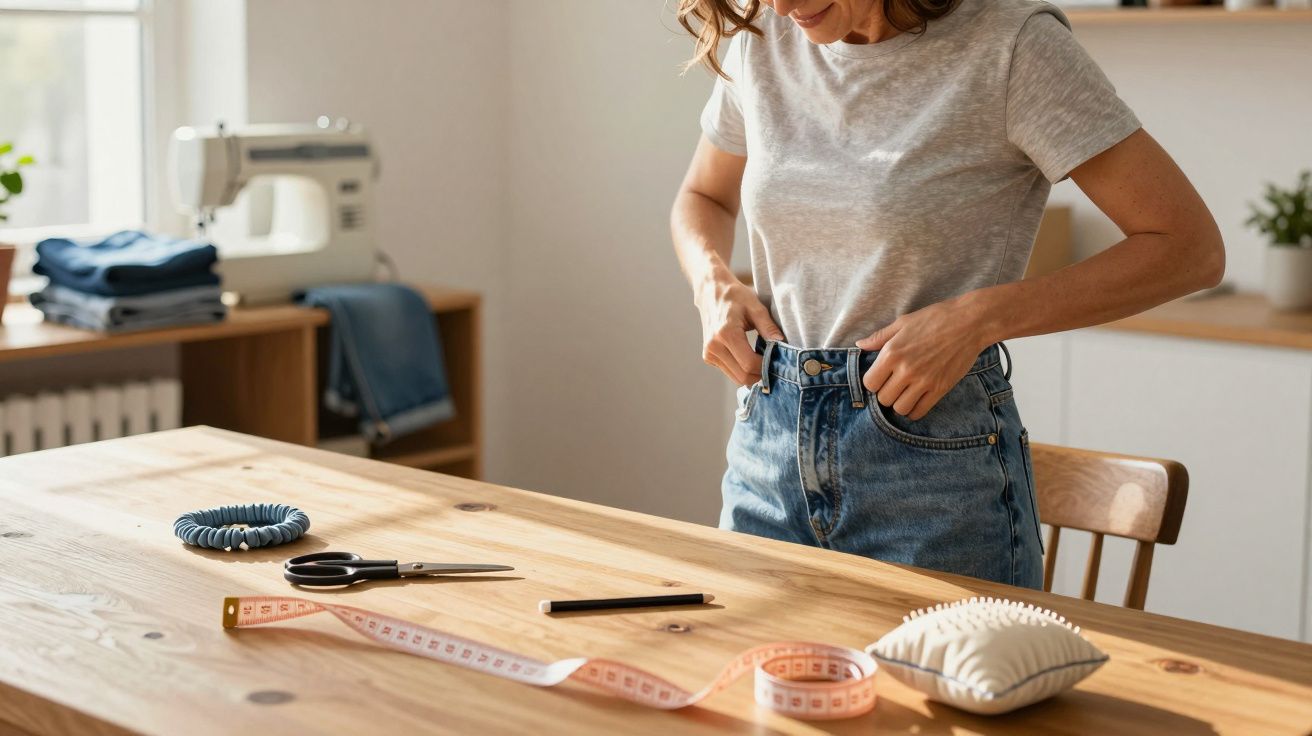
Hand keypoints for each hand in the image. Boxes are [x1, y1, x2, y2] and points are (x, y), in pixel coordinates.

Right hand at [695, 276, 785, 385]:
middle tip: (773, 365)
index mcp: (726, 334)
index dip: (766, 367)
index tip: (777, 361)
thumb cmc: (736, 297)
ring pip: (736, 378)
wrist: (712, 292)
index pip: (749, 364)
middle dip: (760, 374)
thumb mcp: (756, 307)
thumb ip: (768, 327)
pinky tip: (748, 357)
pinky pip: (729, 372)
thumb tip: (782, 343)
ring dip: (751, 374)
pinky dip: (742, 370)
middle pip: (742, 376)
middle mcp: (714, 347)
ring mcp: (709, 353)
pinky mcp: (708, 357)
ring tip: (762, 360)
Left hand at [855, 296, 994, 419]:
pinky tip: (917, 399)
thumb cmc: (935, 318)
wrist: (970, 322)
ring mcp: (923, 381)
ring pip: (900, 408)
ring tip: (906, 392)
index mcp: (892, 353)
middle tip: (895, 384)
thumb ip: (879, 337)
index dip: (873, 382)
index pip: (869, 383)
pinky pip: (919, 412)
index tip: (881, 377)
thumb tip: (859, 345)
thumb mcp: (903, 322)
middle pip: (883, 399)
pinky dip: (915, 410)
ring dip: (900, 403)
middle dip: (886, 393)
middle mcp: (905, 370)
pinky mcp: (940, 389)